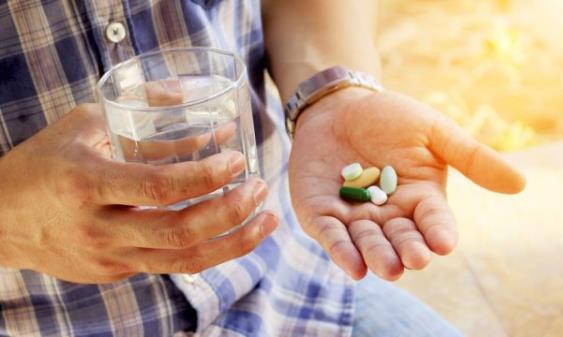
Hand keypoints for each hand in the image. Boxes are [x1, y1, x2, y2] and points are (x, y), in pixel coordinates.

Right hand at [0, 104, 277, 282]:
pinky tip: (232, 232)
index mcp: (86, 185)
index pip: (158, 188)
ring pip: (183, 261)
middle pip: (180, 231)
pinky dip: (207, 249)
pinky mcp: (114, 272)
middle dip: (231, 212)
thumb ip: (144, 118)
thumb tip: (205, 110)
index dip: (204, 176)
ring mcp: (107, 258)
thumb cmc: (44, 162)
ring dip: (233, 243)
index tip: (236, 160)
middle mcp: (98, 229)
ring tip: (266, 220)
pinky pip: (169, 264)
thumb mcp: (86, 125)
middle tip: (259, 190)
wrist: (0, 219)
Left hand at [289, 88, 524, 280]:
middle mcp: (390, 216)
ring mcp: (355, 219)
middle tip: (415, 259)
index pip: (434, 222)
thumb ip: (470, 157)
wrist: (337, 107)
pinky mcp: (322, 215)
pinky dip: (341, 251)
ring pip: (368, 244)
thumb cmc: (388, 118)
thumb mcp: (432, 132)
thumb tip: (520, 184)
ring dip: (377, 256)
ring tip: (387, 267)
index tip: (444, 243)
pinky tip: (352, 267)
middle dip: (408, 250)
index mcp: (421, 199)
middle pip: (402, 239)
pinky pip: (332, 237)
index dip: (439, 232)